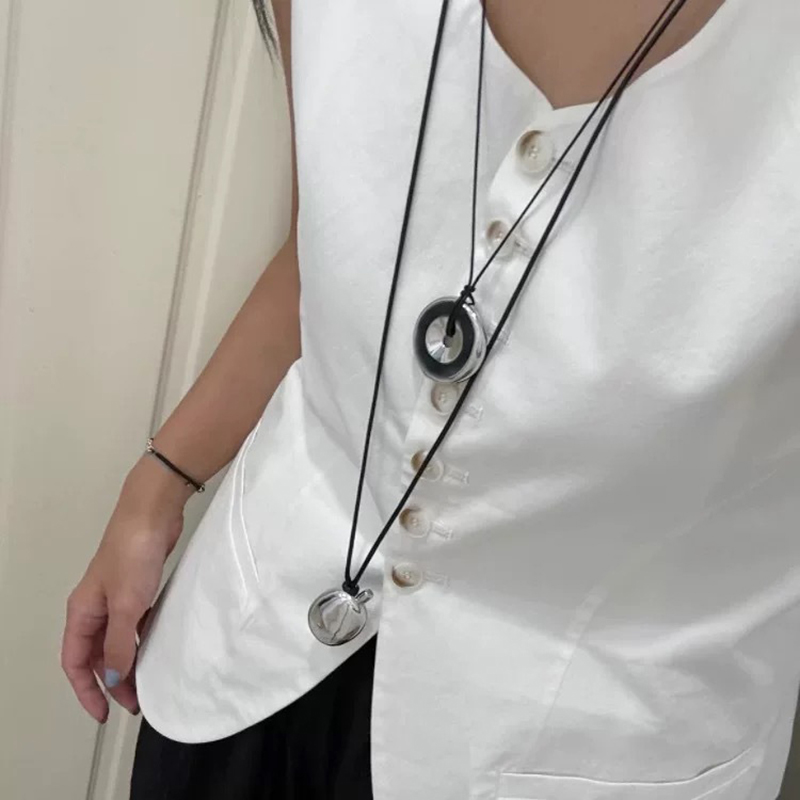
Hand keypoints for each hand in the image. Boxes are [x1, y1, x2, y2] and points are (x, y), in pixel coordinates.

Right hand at [61, 457, 190, 721]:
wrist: (154, 513)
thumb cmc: (134, 554)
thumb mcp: (126, 605)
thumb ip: (120, 645)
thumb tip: (115, 680)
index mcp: (82, 612)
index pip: (76, 662)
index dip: (87, 691)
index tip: (105, 714)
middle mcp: (95, 607)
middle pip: (97, 655)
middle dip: (112, 681)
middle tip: (135, 702)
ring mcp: (117, 596)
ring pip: (118, 640)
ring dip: (129, 662)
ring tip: (148, 682)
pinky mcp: (138, 586)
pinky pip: (135, 623)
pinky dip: (143, 639)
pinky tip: (158, 648)